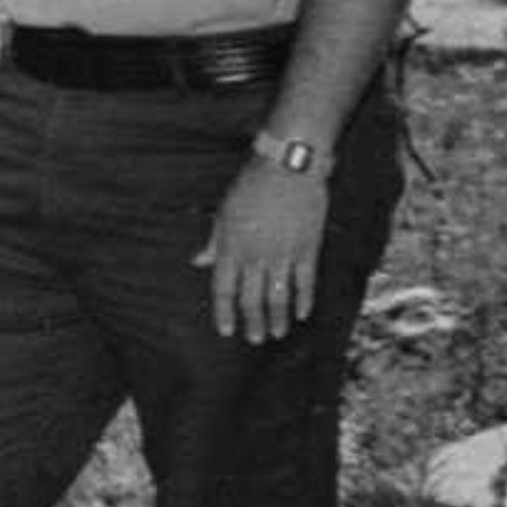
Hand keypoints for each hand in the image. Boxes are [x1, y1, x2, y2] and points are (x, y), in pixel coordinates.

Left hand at [195, 160, 330, 341]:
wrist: (287, 168)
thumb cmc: (250, 187)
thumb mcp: (223, 213)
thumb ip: (214, 242)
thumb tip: (198, 262)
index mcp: (231, 249)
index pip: (224, 290)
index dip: (224, 312)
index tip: (226, 330)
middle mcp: (255, 257)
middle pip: (251, 299)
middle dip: (253, 322)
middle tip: (255, 339)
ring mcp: (283, 254)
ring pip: (279, 296)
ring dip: (277, 318)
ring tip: (277, 333)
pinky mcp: (307, 248)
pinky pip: (305, 281)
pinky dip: (304, 300)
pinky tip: (301, 314)